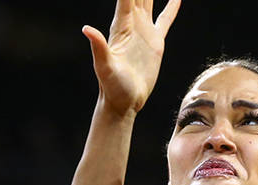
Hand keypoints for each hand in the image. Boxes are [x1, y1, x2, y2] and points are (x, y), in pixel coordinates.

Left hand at [82, 0, 181, 116]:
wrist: (123, 102)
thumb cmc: (112, 88)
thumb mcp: (105, 67)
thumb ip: (98, 47)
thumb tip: (86, 29)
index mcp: (122, 24)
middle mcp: (132, 23)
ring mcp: (144, 31)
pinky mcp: (154, 42)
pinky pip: (164, 19)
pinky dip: (171, 7)